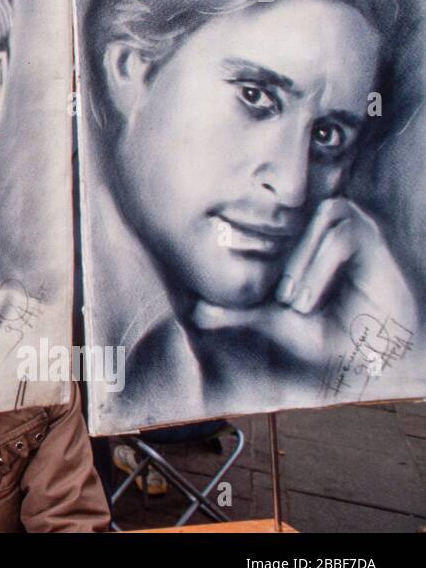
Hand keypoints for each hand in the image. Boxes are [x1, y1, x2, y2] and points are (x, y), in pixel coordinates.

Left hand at [245, 198, 415, 367]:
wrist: (372, 354)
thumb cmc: (328, 335)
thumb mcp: (276, 324)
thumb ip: (238, 315)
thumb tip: (194, 312)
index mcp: (301, 238)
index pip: (269, 216)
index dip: (250, 233)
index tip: (248, 274)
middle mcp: (326, 226)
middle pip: (294, 213)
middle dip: (283, 258)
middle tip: (281, 302)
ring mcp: (351, 226)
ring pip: (320, 218)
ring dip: (303, 262)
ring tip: (297, 304)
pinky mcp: (372, 237)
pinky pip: (342, 238)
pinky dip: (321, 268)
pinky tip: (311, 300)